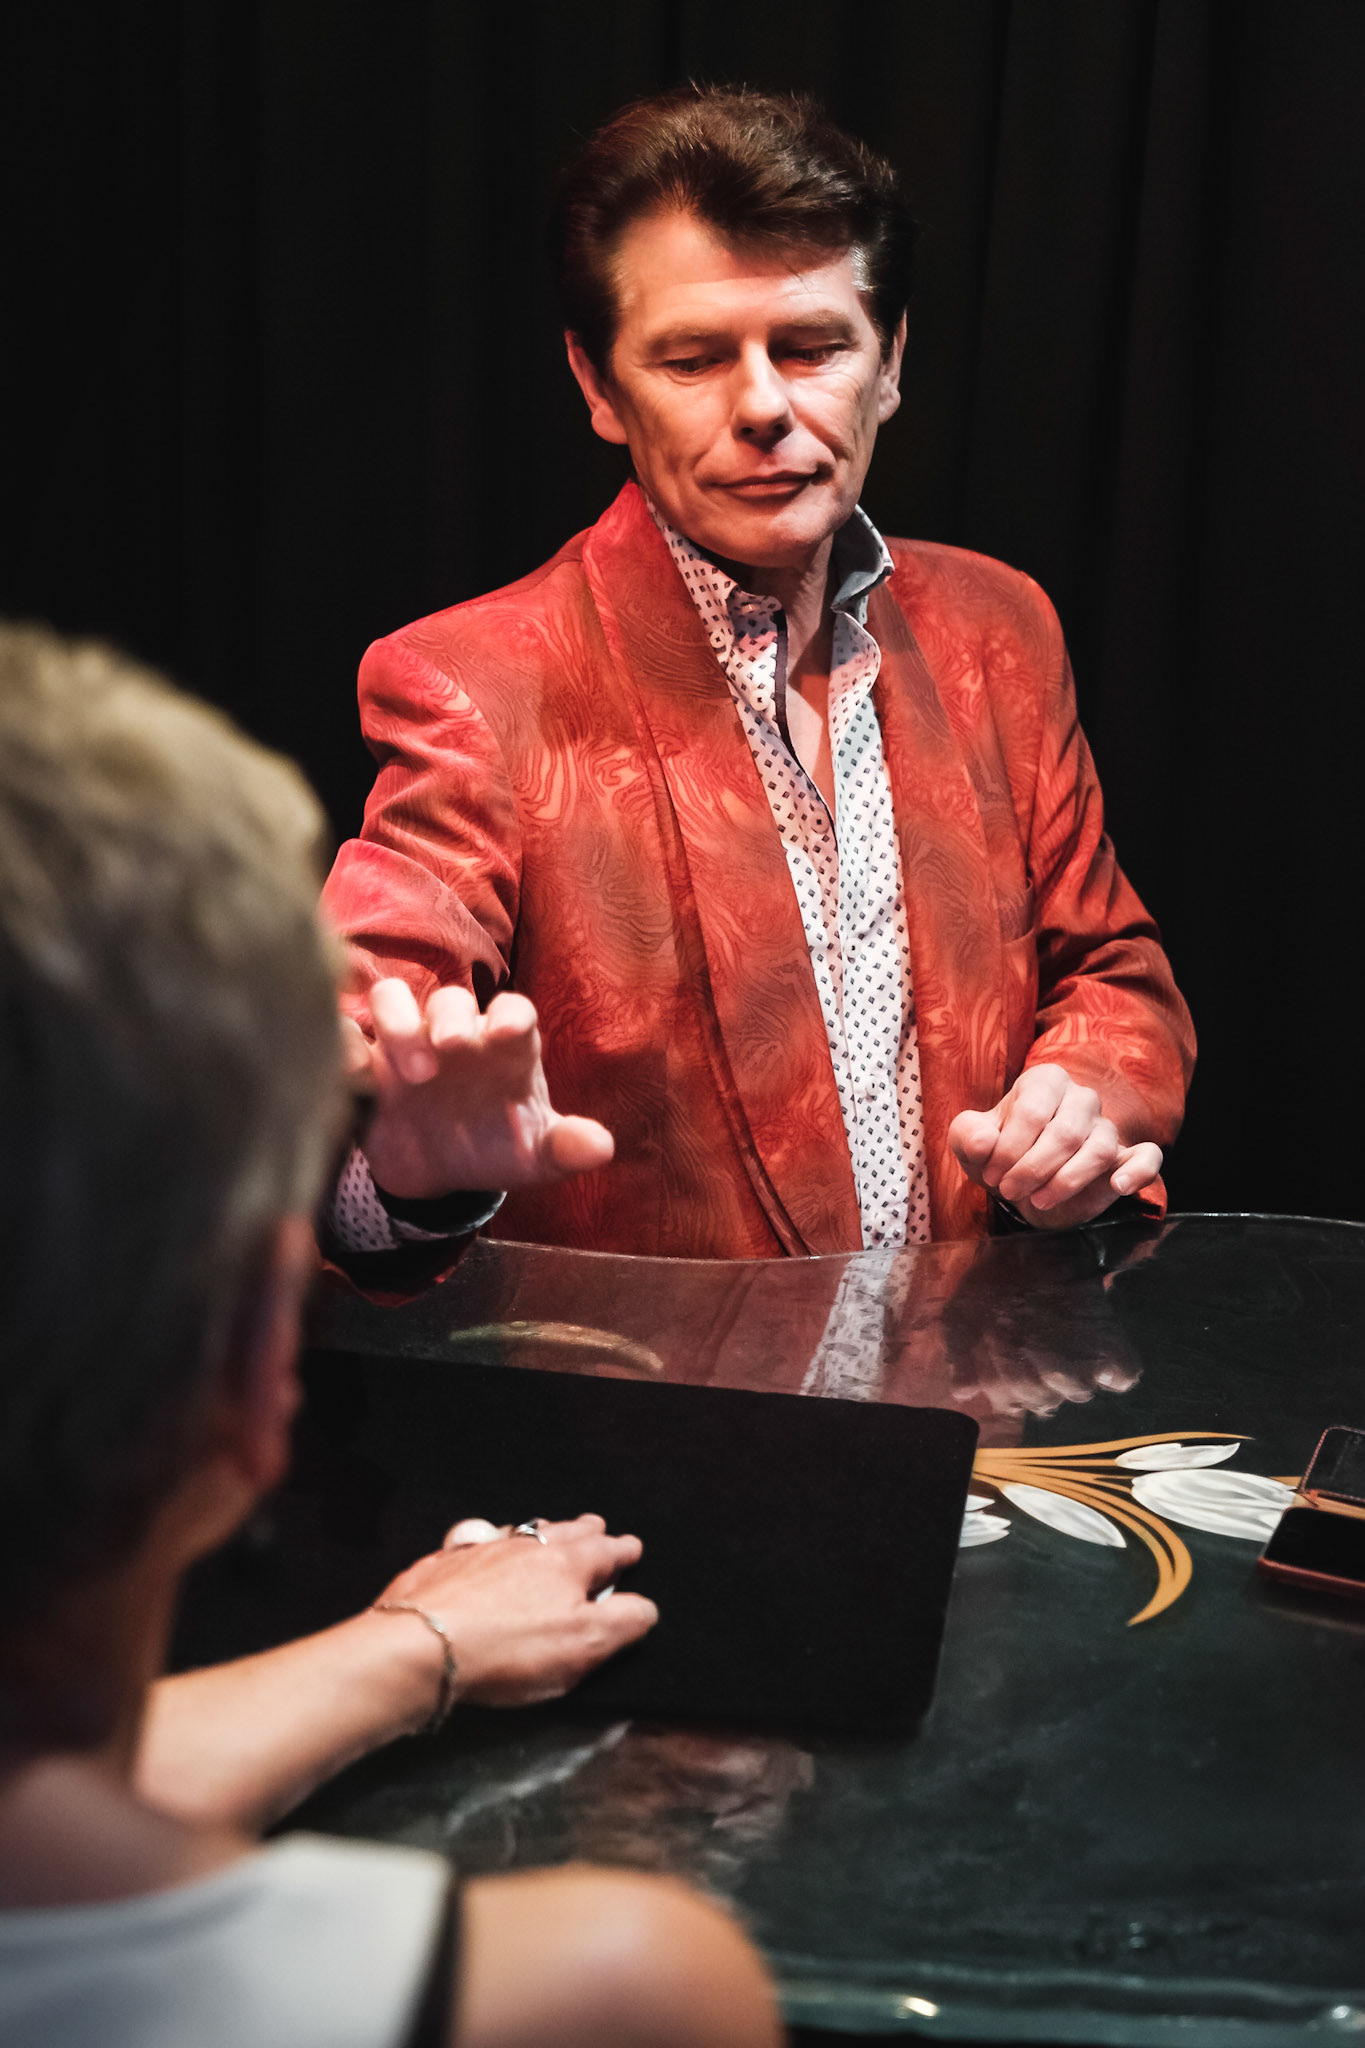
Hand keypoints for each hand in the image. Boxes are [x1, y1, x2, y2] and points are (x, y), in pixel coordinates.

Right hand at [345, 978, 613, 1199]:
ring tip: (415, 1073)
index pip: (513, 1011)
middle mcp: (454, 1034)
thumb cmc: (495, 1149)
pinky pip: (345, 1032)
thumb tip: (602, 1148)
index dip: (512, 1015)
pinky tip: (353, 1074)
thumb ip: (565, 1148)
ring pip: (392, 999)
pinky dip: (343, 1044)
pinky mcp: (365, 1062)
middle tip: (451, 1050)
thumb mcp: (535, 1157)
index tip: (510, 1032)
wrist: (437, 1175)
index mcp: (504, 1046)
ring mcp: (405, 1042)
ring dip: (399, 1023)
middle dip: (451, 1017)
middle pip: (450, 1000)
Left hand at [375, 1514, 656, 1711]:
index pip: (605, 1553)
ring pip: (520, 1533)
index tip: (631, 1547)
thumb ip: (622, 1624)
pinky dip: (488, 1544)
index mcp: (566, 1565)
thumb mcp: (583, 1646)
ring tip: (548, 1529)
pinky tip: (482, 1550)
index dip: (622, 1552)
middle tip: (596, 1525)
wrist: (423, 1644)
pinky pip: (474, 1543)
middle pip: (563, 1532)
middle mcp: (526, 1548)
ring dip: (540, 1531)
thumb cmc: (509, 1649)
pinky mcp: (442, 1565)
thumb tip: (645, 1607)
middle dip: (584, 1530)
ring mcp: (481, 1551)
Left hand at [947, 1063, 1161, 1230]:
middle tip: (1009, 1191)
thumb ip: (968, 1136)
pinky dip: (1138, 1171)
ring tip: (1039, 1200)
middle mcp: (1081, 1097)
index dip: (1007, 1149)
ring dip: (1065, 1181)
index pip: (1032, 1112)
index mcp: (1045, 1080)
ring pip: (1098, 1149)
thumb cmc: (997, 1152)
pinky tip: (1119, 1186)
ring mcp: (1107, 1126)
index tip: (990, 1176)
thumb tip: (984, 1143)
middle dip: (1031, 1169)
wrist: (1021, 1182)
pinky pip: (1147, 1157)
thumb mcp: (970, 1142)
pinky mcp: (1126, 1157)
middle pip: (1064, 1133)